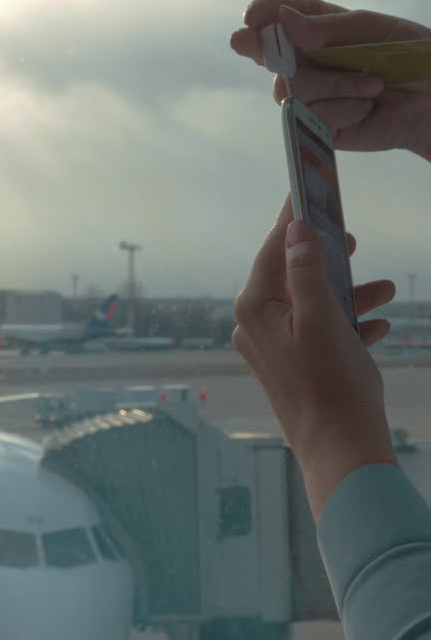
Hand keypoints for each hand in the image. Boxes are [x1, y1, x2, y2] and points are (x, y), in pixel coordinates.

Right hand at [230, 0, 430, 158]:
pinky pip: (311, 118)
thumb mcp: (374, 31)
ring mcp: (308, 95)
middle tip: (326, 58)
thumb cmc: (410, 57)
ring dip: (338, 87)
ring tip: (373, 86)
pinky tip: (365, 109)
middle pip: (273, 57)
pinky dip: (344, 112)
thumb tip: (283, 19)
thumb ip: (328, 28)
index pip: (278, 16)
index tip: (252, 20)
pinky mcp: (314, 126)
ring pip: (294, 89)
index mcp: (318, 29)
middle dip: (287, 56)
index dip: (262, 15)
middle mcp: (306, 61)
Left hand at [232, 197, 397, 518]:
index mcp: (254, 309)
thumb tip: (296, 230)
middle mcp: (253, 326)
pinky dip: (346, 324)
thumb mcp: (323, 317)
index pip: (271, 250)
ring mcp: (271, 347)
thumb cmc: (330, 383)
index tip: (307, 192)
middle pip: (289, 275)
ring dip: (348, 294)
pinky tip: (377, 327)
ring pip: (310, 305)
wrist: (338, 447)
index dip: (292, 220)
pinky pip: (318, 333)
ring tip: (386, 289)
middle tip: (353, 239)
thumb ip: (306, 270)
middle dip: (326, 258)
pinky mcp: (291, 366)